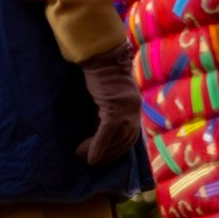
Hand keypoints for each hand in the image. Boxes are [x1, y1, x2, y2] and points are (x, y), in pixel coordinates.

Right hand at [76, 41, 141, 165]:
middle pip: (126, 140)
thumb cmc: (101, 74)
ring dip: (100, 152)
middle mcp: (134, 109)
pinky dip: (98, 146)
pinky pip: (106, 132)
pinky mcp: (114, 107)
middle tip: (91, 161)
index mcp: (134, 107)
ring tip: (83, 156)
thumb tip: (100, 129)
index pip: (131, 136)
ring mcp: (126, 108)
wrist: (102, 56)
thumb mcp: (109, 95)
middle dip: (110, 154)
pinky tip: (88, 157)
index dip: (118, 150)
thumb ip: (109, 110)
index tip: (104, 158)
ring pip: (117, 139)